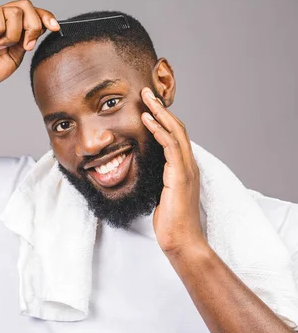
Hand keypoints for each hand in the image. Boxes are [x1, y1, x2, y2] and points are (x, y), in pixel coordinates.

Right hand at [0, 0, 59, 93]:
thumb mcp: (16, 57)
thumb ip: (27, 41)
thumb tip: (42, 26)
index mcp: (13, 27)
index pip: (32, 13)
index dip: (46, 16)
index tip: (55, 27)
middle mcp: (2, 19)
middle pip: (26, 6)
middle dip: (33, 25)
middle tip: (26, 45)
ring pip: (13, 10)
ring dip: (13, 33)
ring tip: (1, 46)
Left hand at [140, 87, 205, 253]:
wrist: (181, 241)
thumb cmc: (170, 222)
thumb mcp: (161, 194)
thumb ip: (159, 180)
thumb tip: (147, 172)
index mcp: (183, 168)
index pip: (175, 136)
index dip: (163, 118)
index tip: (148, 104)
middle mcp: (188, 164)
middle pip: (177, 127)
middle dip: (161, 108)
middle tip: (146, 91)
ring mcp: (186, 169)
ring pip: (176, 132)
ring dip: (160, 112)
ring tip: (145, 97)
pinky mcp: (181, 176)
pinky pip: (171, 146)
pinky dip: (159, 130)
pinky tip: (148, 119)